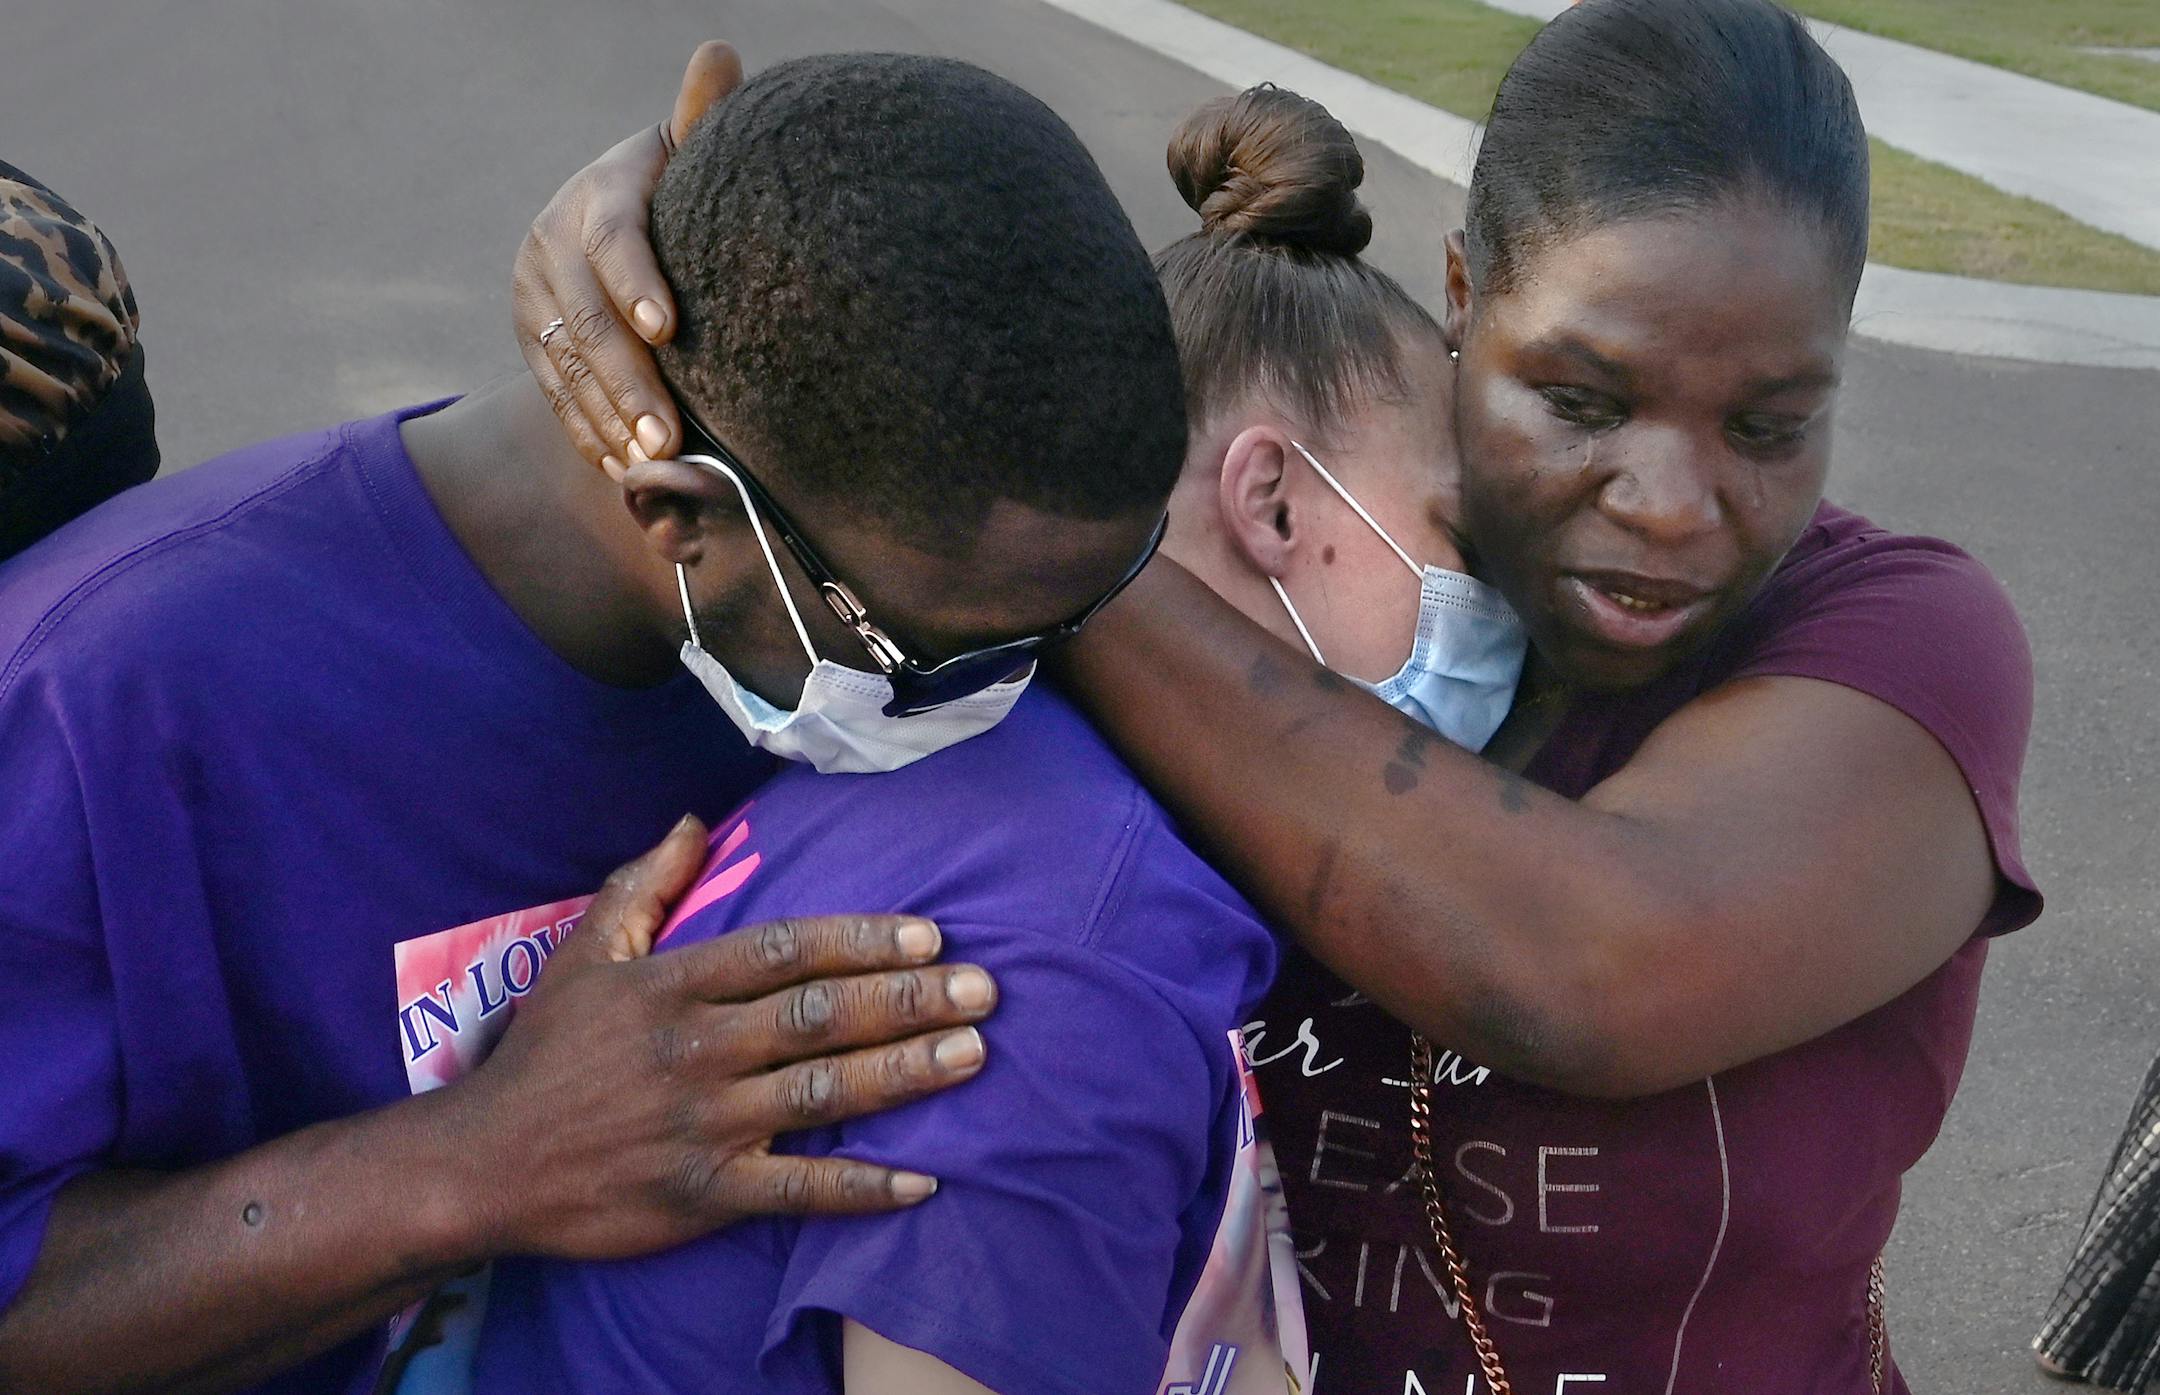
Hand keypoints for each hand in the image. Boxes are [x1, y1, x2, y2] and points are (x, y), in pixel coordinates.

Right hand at [448, 815, 996, 1259]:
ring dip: (904, 1074)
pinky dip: (860, 1188)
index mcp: (673, 986)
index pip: (782, 951)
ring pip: (820, 1093)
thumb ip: (641, 886)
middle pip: (818, 1016)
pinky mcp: (703, 1194)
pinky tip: (922, 1180)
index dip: (858, 940)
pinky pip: (797, 1190)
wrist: (481, 1166)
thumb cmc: (542, 1056)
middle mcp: (697, 1050)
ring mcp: (703, 1125)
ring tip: (972, 1055)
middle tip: (982, 990)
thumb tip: (692, 823)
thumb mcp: (581, 955)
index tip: (928, 934)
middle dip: (906, 1000)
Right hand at [513, 41, 742, 477]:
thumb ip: (702, 115)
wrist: (621, 222)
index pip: (612, 238)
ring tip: (652, 465)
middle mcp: (553, 244)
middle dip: (629, 381)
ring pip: (569, 365)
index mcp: (598, 195)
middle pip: (588, 319)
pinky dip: (589, 434)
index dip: (637, 282)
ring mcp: (534, 297)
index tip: (669, 329)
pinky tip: (622, 471)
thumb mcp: (687, 154)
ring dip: (609, 420)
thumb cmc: (680, 188)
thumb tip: (720, 52)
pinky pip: (556, 394)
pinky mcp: (531, 340)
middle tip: (669, 434)